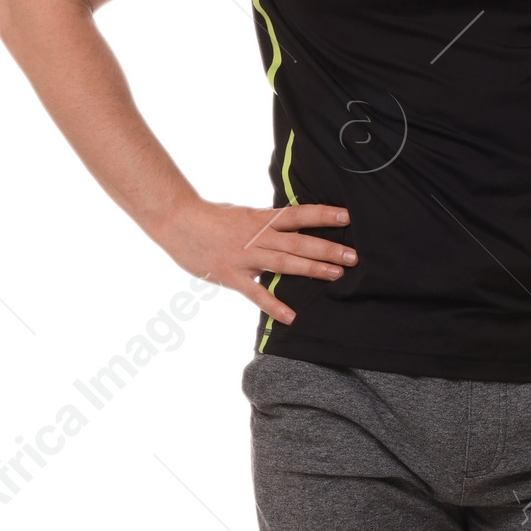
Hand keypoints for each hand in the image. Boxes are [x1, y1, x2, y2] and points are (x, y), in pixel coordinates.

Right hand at [158, 196, 354, 323]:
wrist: (176, 221)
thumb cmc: (210, 217)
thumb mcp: (243, 213)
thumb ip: (266, 222)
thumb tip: (289, 224)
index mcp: (261, 218)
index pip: (298, 214)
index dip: (323, 214)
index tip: (347, 216)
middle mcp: (257, 236)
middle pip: (298, 241)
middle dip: (327, 248)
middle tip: (353, 255)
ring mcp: (245, 257)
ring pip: (284, 263)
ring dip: (311, 268)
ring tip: (336, 275)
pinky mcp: (231, 276)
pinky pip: (256, 294)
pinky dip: (274, 305)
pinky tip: (292, 317)